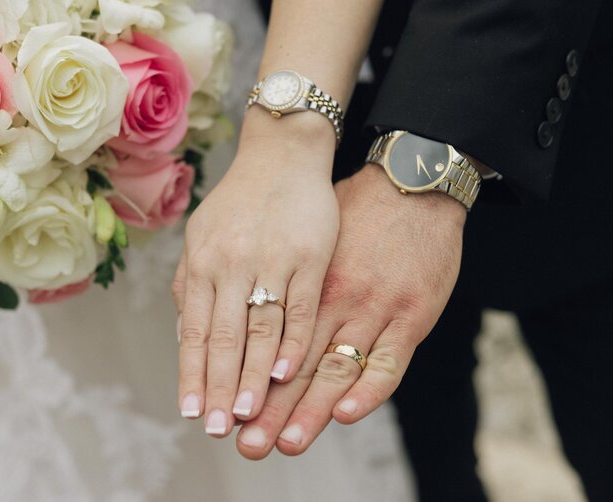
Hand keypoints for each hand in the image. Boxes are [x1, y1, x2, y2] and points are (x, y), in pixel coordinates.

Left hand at [173, 111, 338, 436]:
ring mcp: (270, 259)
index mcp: (202, 263)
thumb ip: (192, 285)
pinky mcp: (309, 255)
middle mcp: (230, 264)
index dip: (194, 374)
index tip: (192, 411)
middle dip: (220, 387)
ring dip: (254, 374)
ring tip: (249, 412)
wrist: (281, 157)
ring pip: (260, 327)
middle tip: (218, 427)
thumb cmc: (239, 203)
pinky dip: (294, 340)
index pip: (196, 331)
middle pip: (225, 337)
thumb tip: (186, 337)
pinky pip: (300, 305)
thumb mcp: (202, 237)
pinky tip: (288, 371)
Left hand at [234, 164, 465, 457]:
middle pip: (292, 363)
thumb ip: (274, 276)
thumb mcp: (303, 238)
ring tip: (287, 442)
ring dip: (309, 408)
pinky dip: (367, 389)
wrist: (410, 184)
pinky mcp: (410, 314)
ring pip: (334, 366)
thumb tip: (237, 302)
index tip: (219, 412)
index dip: (240, 379)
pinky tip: (347, 413)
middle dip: (268, 407)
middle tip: (247, 444)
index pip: (262, 341)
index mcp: (299, 281)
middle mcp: (330, 299)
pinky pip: (388, 360)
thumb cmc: (350, 211)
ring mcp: (371, 308)